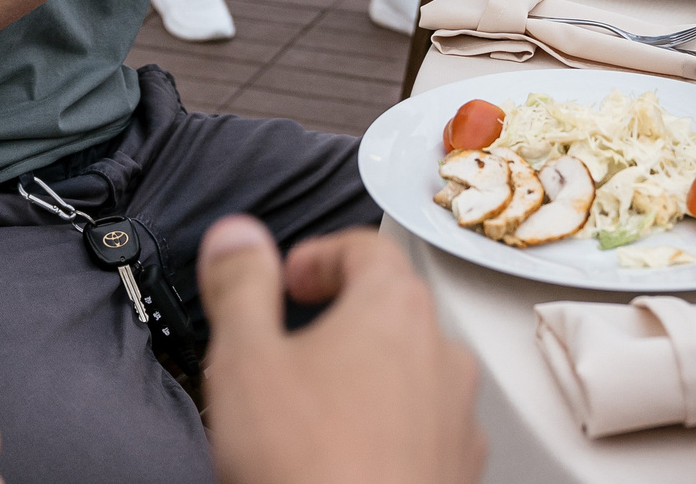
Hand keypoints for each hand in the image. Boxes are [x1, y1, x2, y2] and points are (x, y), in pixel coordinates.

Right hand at [200, 219, 481, 483]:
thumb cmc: (310, 466)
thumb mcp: (246, 361)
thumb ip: (241, 285)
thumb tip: (237, 236)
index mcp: (394, 310)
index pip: (366, 248)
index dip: (318, 255)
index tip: (286, 278)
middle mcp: (441, 355)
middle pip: (392, 309)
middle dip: (341, 317)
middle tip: (291, 342)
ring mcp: (457, 418)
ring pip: (412, 372)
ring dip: (367, 376)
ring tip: (313, 408)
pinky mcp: (458, 472)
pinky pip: (422, 428)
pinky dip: (387, 427)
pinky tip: (344, 457)